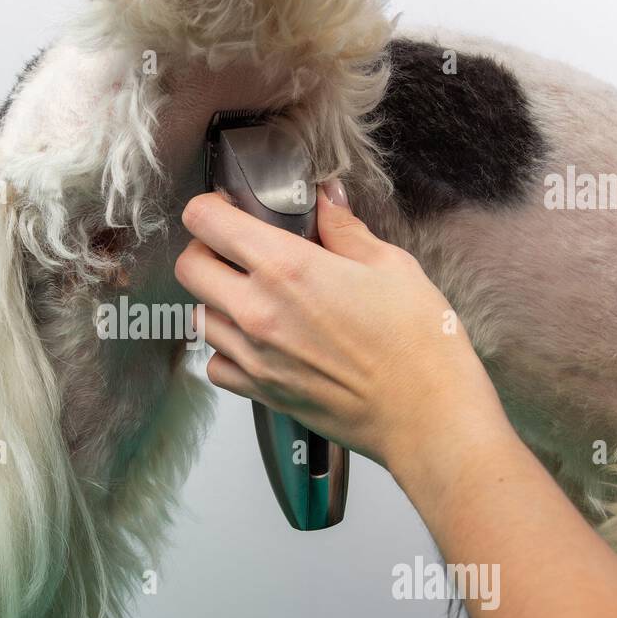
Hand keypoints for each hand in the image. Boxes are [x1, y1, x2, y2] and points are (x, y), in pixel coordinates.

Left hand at [174, 182, 510, 476]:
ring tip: (255, 298)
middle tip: (238, 251)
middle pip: (189, 267)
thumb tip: (327, 200)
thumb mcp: (390, 266)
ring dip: (217, 302)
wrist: (427, 417)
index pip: (205, 221)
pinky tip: (260, 343)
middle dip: (206, 251)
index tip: (227, 209)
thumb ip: (344, 230)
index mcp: (287, 268)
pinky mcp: (260, 392)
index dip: (210, 207)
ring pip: (199, 317)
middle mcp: (258, 311)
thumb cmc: (419, 345)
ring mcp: (254, 356)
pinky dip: (228, 351)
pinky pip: (216, 365)